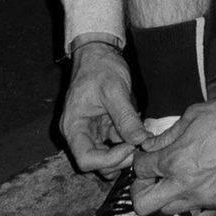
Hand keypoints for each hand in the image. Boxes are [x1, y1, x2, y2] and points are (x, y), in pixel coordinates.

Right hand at [60, 42, 149, 176]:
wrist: (99, 52)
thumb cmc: (100, 67)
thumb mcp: (114, 90)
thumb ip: (126, 117)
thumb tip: (141, 141)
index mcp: (74, 126)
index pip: (86, 159)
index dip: (109, 160)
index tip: (130, 147)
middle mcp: (79, 133)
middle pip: (96, 163)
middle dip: (119, 159)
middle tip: (140, 145)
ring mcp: (91, 131)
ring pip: (107, 157)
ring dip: (124, 153)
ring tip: (141, 138)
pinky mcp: (103, 127)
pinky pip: (114, 144)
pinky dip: (128, 142)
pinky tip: (139, 131)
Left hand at [131, 97, 215, 213]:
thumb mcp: (193, 115)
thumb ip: (167, 135)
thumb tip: (149, 145)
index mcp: (174, 160)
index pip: (140, 170)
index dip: (140, 161)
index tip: (147, 156)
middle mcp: (184, 185)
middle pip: (143, 205)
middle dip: (140, 191)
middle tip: (151, 177)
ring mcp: (202, 198)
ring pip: (169, 210)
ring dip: (166, 196)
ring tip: (176, 177)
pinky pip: (196, 206)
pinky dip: (191, 195)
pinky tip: (201, 177)